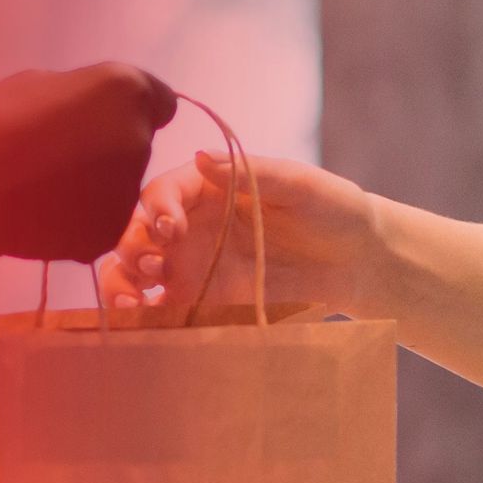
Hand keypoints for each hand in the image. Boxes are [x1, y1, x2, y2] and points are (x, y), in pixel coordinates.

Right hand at [0, 62, 178, 283]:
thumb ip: (84, 97)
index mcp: (126, 93)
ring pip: (120, 183)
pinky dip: (79, 215)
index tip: (104, 119)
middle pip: (136, 143)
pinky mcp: (110, 229)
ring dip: (94, 183)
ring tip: (43, 184)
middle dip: (108, 147)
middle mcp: (140, 138)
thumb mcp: (41, 85)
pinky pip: (100, 217)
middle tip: (58, 154)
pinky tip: (42, 210)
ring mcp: (129, 188)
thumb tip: (98, 109)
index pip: (159, 102)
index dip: (132, 111)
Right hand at [99, 151, 383, 315]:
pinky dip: (145, 318)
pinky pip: (164, 309)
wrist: (359, 259)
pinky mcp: (205, 301)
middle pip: (139, 234)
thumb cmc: (333, 208)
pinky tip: (142, 325)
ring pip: (137, 273)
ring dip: (124, 284)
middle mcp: (191, 225)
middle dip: (132, 249)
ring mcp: (194, 265)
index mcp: (208, 188)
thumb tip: (203, 157)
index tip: (170, 226)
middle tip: (149, 268)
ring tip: (133, 300)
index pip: (163, 193)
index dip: (157, 208)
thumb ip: (252, 172)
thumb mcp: (299, 184)